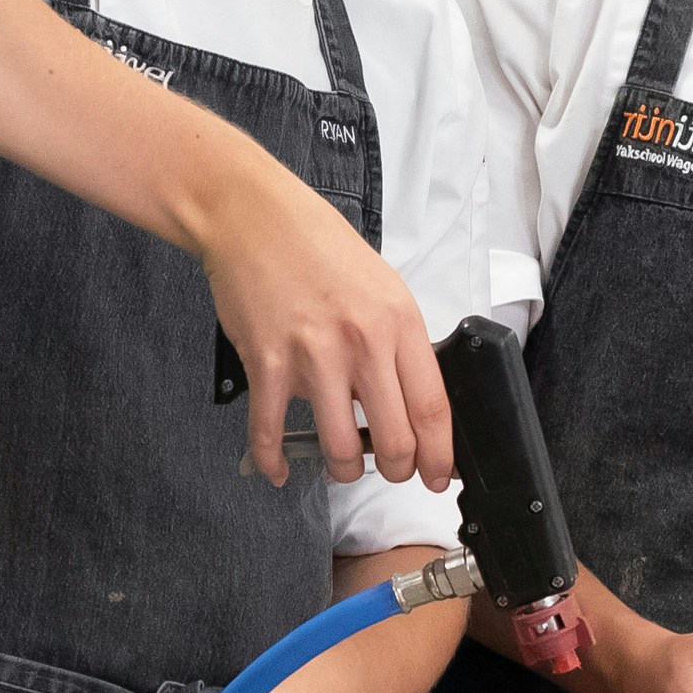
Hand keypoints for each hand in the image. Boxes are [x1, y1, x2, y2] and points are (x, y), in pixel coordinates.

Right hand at [176, 143, 452, 493]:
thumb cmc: (316, 245)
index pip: (432, 407)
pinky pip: (272, 433)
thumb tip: (411, 398)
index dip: (439, 455)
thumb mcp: (382, 285)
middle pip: (393, 439)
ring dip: (343, 468)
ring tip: (341, 463)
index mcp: (398, 321)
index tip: (438, 476)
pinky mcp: (266, 364)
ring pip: (339, 448)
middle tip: (391, 471)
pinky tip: (280, 469)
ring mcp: (312, 356)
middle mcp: (361, 342)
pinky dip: (274, 461)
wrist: (252, 216)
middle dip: (397, 470)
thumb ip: (398, 340)